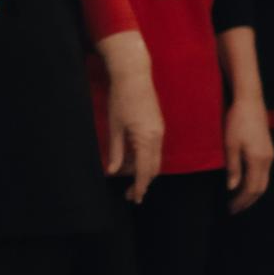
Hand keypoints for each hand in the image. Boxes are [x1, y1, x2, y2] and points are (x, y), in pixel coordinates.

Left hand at [105, 70, 164, 203]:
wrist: (134, 75)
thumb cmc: (121, 99)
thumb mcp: (114, 127)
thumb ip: (116, 151)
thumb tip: (114, 171)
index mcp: (147, 139)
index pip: (145, 171)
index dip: (140, 186)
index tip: (135, 198)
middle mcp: (157, 137)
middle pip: (153, 168)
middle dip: (142, 183)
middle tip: (129, 195)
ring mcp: (159, 131)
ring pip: (154, 159)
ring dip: (142, 170)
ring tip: (126, 179)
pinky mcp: (157, 126)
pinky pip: (153, 148)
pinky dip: (143, 158)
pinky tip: (130, 160)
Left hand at [222, 97, 273, 213]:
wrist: (250, 102)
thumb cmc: (237, 121)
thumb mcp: (230, 145)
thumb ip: (233, 167)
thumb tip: (232, 188)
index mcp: (258, 161)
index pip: (251, 189)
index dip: (242, 201)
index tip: (231, 209)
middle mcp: (267, 160)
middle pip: (260, 188)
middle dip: (248, 200)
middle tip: (234, 209)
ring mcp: (269, 155)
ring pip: (264, 181)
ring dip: (252, 192)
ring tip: (239, 199)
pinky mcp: (267, 149)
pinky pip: (263, 172)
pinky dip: (255, 182)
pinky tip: (245, 183)